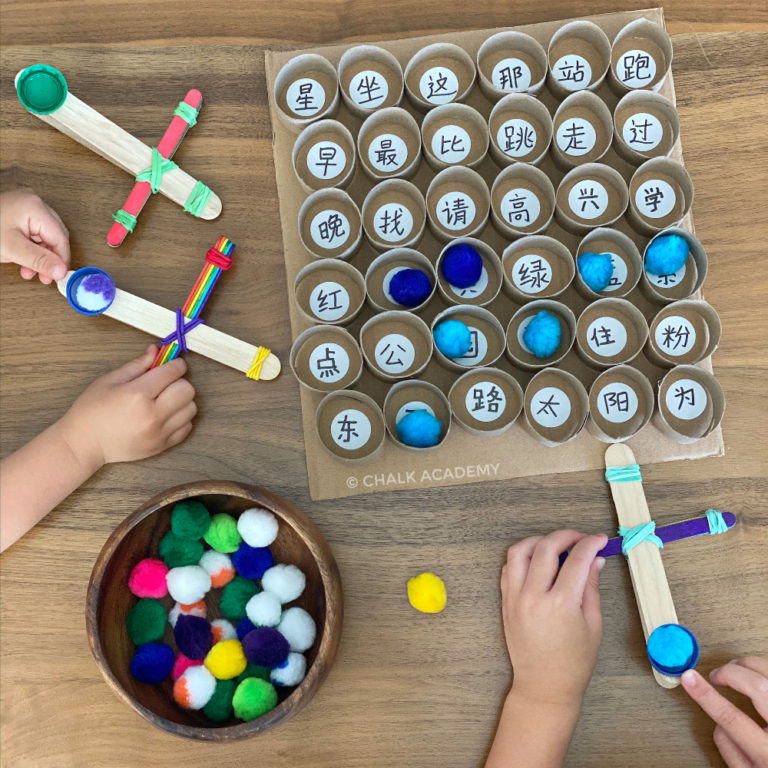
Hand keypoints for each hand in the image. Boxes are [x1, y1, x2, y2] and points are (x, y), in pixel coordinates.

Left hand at [0, 188, 70, 283]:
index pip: (60, 238)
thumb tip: (61, 271)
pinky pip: (33, 234)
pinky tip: (23, 261)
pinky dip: (31, 249)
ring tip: (30, 272)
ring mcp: (26, 208)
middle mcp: (34, 204)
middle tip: (45, 277)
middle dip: (51, 259)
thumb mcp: (11, 249)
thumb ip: (39, 260)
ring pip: (45, 237)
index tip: (58, 277)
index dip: (61, 259)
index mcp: (35, 207)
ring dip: (40, 257)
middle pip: (55, 236)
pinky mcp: (18, 214)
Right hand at [57, 345, 196, 468]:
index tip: (173, 364)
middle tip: (165, 383)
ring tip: (165, 400)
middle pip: (187, 390)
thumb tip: (156, 350)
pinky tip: (165, 415)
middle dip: (179, 382)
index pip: (173, 372)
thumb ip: (137, 365)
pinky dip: (181, 418)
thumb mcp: (110, 381)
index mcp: (137, 394)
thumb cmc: (92, 410)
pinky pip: (187, 427)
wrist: (84, 444)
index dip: (176, 364)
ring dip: (182, 401)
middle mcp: (152, 415)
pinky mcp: (162, 446)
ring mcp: (159, 433)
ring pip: (191, 408)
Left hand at [501, 530, 607, 707]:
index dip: (590, 544)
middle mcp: (534, 596)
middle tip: (580, 538)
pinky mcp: (505, 601)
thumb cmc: (574, 661)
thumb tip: (595, 558)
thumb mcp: (593, 624)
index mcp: (561, 604)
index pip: (576, 559)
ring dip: (539, 541)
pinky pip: (508, 567)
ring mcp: (515, 597)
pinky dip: (522, 557)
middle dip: (566, 536)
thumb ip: (591, 586)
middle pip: (546, 547)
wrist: (544, 685)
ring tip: (556, 546)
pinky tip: (537, 561)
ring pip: (519, 551)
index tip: (600, 539)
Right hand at [682, 659, 767, 766]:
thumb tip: (716, 720)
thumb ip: (730, 750)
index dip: (706, 694)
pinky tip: (759, 674)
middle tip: (716, 674)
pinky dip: (767, 672)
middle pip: (758, 687)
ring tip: (737, 668)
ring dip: (752, 665)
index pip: (731, 717)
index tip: (689, 678)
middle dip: (730, 672)